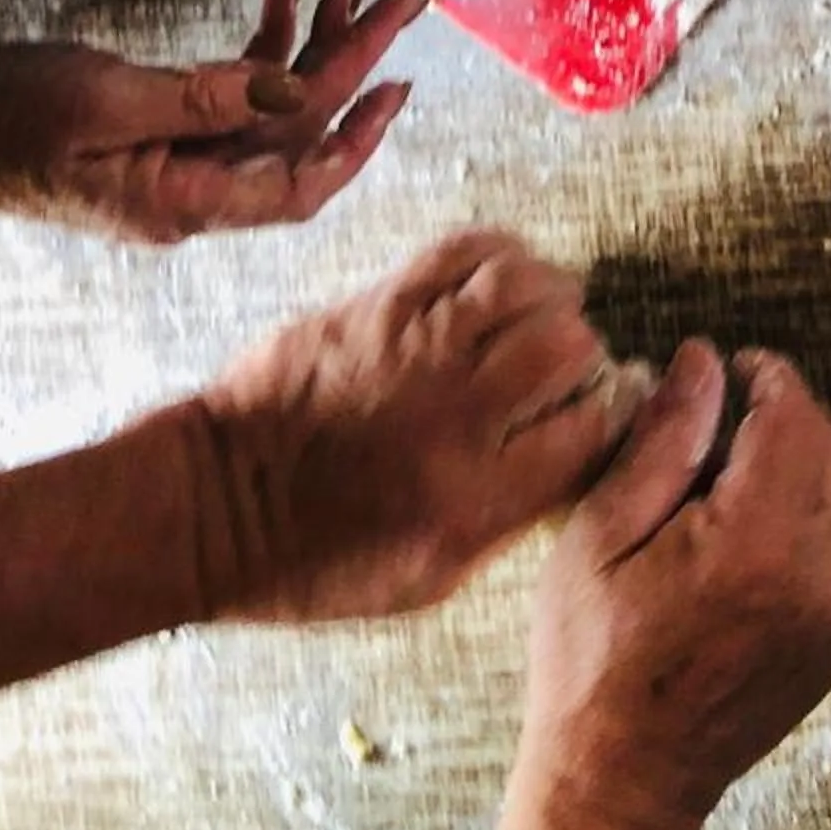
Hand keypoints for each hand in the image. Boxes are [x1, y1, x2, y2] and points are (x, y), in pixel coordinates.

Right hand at [0, 0, 419, 242]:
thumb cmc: (10, 117)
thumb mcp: (107, 99)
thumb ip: (205, 98)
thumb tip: (295, 88)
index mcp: (181, 205)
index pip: (296, 189)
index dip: (356, 139)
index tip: (398, 80)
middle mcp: (191, 196)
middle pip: (295, 137)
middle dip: (349, 66)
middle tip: (398, 3)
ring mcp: (177, 167)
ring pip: (271, 111)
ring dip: (311, 48)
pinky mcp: (161, 136)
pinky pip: (231, 97)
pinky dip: (262, 47)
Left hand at [200, 228, 632, 624]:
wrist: (216, 509)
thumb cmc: (318, 561)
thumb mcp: (426, 580)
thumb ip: (507, 522)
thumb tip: (575, 463)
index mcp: (474, 499)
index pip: (591, 433)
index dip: (614, 413)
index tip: (608, 406)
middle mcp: (456, 418)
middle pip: (568, 348)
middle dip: (583, 352)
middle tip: (567, 361)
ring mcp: (417, 350)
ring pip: (526, 285)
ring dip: (550, 293)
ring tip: (544, 309)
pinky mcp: (381, 304)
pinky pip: (466, 249)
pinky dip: (501, 253)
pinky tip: (503, 276)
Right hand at [490, 343, 830, 829]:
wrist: (622, 779)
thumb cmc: (593, 661)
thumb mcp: (600, 537)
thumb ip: (663, 441)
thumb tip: (703, 360)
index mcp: (756, 545)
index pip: (795, 417)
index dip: (767, 377)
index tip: (732, 367)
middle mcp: (817, 577)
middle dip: (788, 415)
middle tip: (728, 416)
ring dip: (812, 460)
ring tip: (744, 468)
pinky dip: (823, 513)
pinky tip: (764, 525)